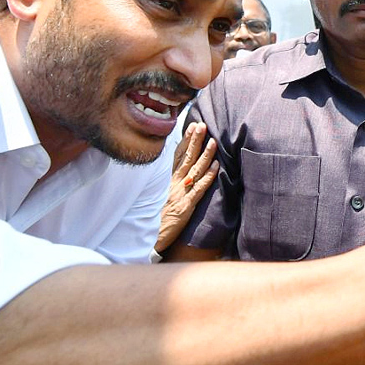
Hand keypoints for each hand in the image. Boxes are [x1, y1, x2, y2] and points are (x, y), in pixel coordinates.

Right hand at [155, 122, 217, 252]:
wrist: (147, 238)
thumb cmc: (154, 219)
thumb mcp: (157, 197)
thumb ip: (167, 183)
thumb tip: (175, 170)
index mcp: (167, 181)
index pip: (177, 156)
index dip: (185, 141)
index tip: (192, 126)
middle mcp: (173, 184)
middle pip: (186, 158)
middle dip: (194, 141)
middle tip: (202, 125)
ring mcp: (180, 194)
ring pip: (194, 170)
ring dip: (204, 154)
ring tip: (213, 141)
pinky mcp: (186, 207)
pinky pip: (199, 189)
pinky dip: (208, 176)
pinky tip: (216, 166)